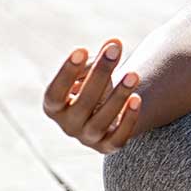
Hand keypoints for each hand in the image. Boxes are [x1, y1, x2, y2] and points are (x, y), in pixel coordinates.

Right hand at [42, 37, 142, 153]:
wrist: (110, 110)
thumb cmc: (95, 84)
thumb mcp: (91, 71)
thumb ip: (98, 58)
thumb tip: (115, 43)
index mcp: (54, 107)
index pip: (55, 93)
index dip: (66, 72)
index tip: (81, 49)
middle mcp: (68, 126)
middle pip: (82, 103)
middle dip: (99, 74)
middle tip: (114, 50)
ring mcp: (88, 138)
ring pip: (101, 121)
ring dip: (118, 96)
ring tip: (133, 74)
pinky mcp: (108, 146)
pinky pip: (118, 137)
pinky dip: (128, 119)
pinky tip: (137, 98)